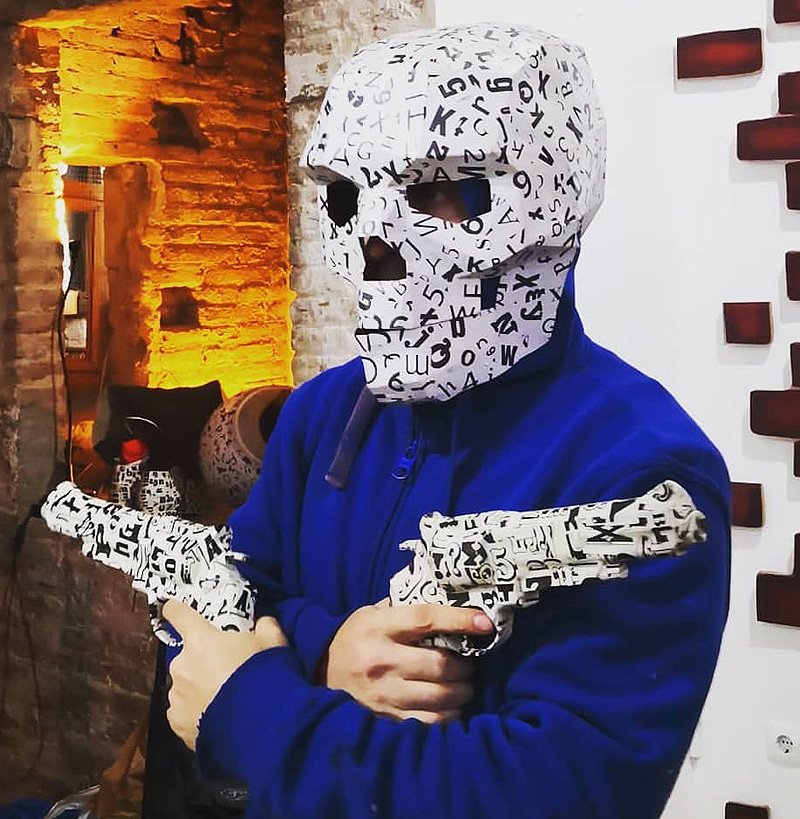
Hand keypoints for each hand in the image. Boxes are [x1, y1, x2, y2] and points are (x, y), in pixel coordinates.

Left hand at [163, 600, 286, 749]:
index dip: (176, 609)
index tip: (174, 608)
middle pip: (187, 655)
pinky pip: (183, 711)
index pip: (178, 614)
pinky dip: (195, 712)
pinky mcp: (176, 722)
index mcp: (201, 639)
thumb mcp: (274, 643)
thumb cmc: (264, 675)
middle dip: (202, 660)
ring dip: (198, 687)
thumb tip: (262, 622)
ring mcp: (177, 694)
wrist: (260, 724)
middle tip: (226, 671)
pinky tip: (215, 716)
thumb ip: (265, 626)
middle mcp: (182, 664)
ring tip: (223, 699)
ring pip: (184, 684)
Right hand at [322, 600, 493, 723]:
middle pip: (440, 663)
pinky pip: (430, 721)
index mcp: (378, 627)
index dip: (459, 619)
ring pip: (440, 695)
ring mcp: (384, 693)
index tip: (484, 622)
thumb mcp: (371, 614)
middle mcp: (381, 660)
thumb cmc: (355, 637)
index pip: (425, 618)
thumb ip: (404, 608)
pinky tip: (451, 706)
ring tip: (465, 684)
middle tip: (472, 663)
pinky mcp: (386, 718)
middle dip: (466, 665)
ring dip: (462, 690)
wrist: (320, 672)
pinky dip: (449, 714)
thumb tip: (446, 598)